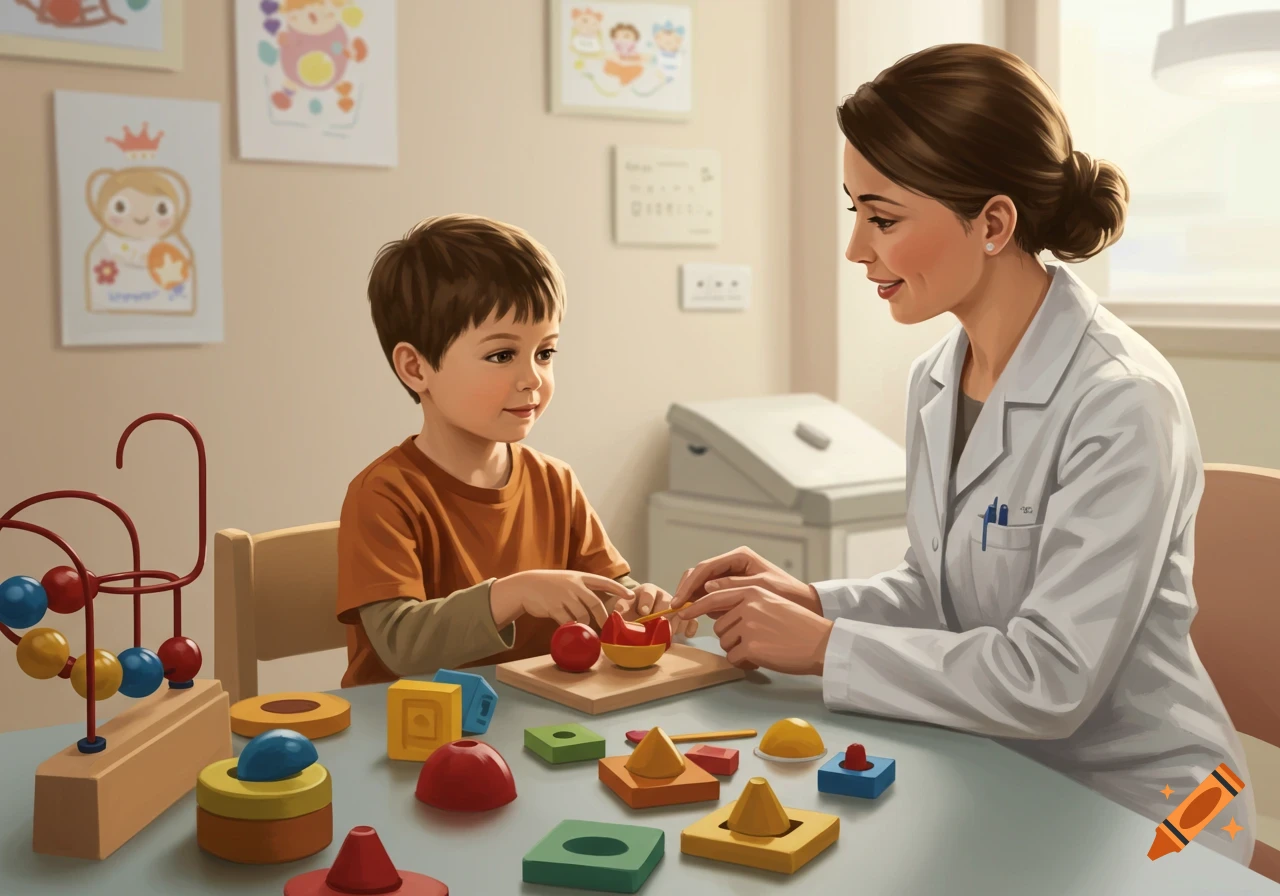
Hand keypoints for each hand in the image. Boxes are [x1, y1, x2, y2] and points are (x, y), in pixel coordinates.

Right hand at [489, 570, 631, 629]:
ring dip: (585, 624)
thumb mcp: (569, 580)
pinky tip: (569, 627)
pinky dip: (571, 626)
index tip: (631, 595)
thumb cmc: (550, 585)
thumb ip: (583, 589)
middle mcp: (574, 585)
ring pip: (582, 615)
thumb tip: (600, 605)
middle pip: (595, 604)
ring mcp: (563, 596)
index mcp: (580, 577)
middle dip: (603, 617)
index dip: (618, 589)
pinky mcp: (553, 607)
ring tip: (583, 626)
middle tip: (608, 627)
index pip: (604, 582)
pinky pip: (568, 621)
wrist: (526, 586)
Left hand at [614, 583, 698, 636]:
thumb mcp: (622, 608)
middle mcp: (662, 596)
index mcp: (646, 591)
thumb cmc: (629, 612)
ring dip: (674, 624)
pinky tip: (687, 635)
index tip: (644, 612)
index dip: (646, 602)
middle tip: (659, 626)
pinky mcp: (683, 617)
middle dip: (663, 615)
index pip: (648, 593)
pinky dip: (690, 627)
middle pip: (666, 602)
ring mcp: (674, 606)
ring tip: (668, 636)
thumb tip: (618, 614)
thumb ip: (620, 609)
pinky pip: (691, 619)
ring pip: (679, 611)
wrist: (637, 617)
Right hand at [671, 545, 821, 615]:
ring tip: (682, 614)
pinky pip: (710, 594)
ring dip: (690, 597)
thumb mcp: (760, 588)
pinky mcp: (731, 589)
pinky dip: (701, 603)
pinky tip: (695, 615)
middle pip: (699, 573)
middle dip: (686, 590)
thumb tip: (707, 587)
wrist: (803, 604)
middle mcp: (732, 564)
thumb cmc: (787, 594)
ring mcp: (730, 576)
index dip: (689, 585)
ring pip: (701, 584)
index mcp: (739, 557)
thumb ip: (733, 586)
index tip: (679, 601)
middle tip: (675, 608)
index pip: (705, 568)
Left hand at [677, 585, 833, 675]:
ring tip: (766, 647)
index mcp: (752, 591)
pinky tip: (765, 657)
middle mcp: (748, 605)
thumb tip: (713, 606)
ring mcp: (749, 625)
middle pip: (719, 626)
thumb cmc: (798, 627)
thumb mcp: (771, 603)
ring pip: (725, 643)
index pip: (713, 597)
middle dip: (733, 637)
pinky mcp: (751, 646)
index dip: (695, 606)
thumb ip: (744, 601)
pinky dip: (745, 662)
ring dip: (740, 649)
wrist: (821, 643)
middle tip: (759, 640)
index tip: (682, 612)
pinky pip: (734, 658)